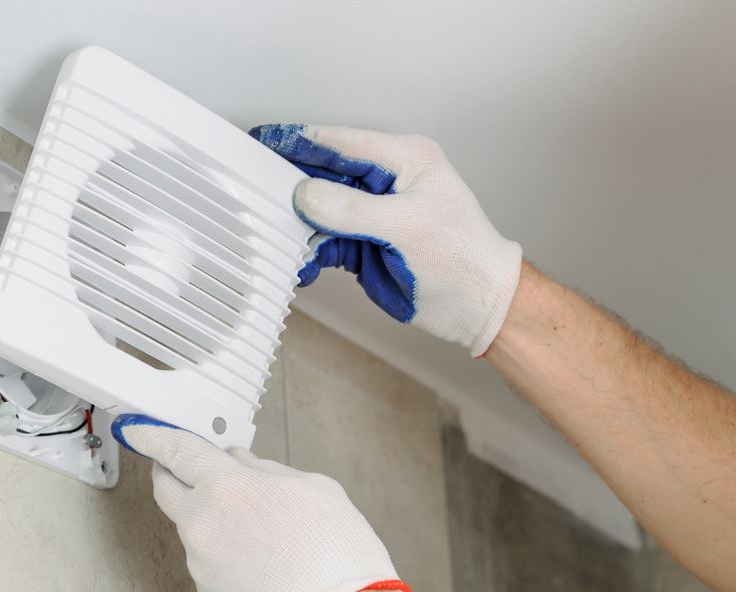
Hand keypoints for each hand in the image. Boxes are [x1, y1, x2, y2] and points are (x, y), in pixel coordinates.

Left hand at [111, 415, 411, 591]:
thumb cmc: (335, 555)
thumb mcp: (312, 486)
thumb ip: (265, 468)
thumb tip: (240, 462)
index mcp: (228, 488)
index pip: (176, 450)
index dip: (153, 434)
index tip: (140, 429)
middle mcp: (203, 523)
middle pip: (165, 488)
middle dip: (170, 471)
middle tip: (186, 464)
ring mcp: (201, 560)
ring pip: (190, 523)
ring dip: (208, 512)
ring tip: (256, 521)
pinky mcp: (207, 588)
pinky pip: (205, 553)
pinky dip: (221, 544)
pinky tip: (256, 549)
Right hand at [250, 124, 522, 356]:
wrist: (478, 306)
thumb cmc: (461, 259)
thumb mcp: (404, 227)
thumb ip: (351, 209)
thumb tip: (305, 194)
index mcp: (403, 160)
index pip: (340, 143)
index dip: (299, 142)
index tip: (263, 141)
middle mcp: (385, 181)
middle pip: (324, 174)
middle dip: (292, 187)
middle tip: (257, 193)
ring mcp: (372, 214)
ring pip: (320, 210)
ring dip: (299, 227)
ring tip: (280, 239)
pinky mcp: (363, 243)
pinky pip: (325, 241)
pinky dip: (310, 253)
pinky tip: (303, 266)